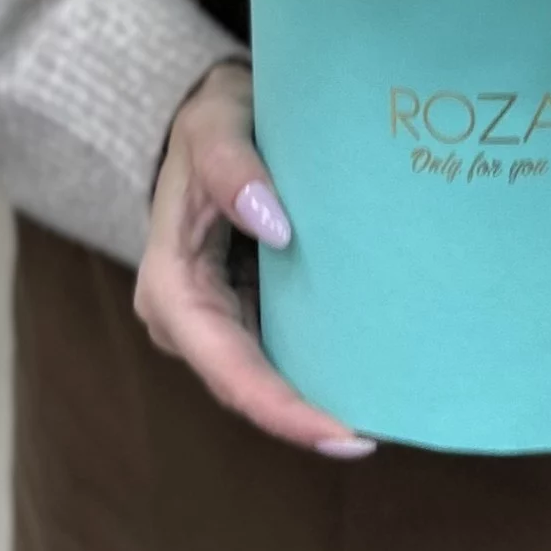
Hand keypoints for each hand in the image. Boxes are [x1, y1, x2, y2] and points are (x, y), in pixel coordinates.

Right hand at [134, 62, 375, 458]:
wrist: (220, 113)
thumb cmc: (215, 117)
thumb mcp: (217, 123)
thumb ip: (234, 166)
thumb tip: (275, 226)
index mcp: (170, 283)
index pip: (225, 362)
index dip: (277, 404)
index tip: (333, 428)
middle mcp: (189, 314)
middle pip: (246, 384)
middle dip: (301, 417)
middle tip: (367, 438)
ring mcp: (219, 314)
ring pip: (264, 375)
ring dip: (313, 400)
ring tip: (380, 416)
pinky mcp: (248, 304)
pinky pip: (281, 347)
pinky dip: (317, 366)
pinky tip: (368, 374)